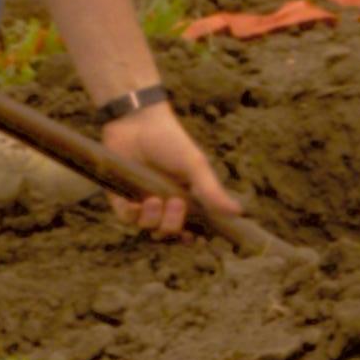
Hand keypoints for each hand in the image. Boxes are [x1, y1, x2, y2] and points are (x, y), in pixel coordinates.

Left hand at [103, 104, 240, 234]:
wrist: (137, 122)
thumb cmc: (170, 140)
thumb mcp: (194, 165)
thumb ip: (211, 190)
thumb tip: (238, 212)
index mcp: (186, 196)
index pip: (191, 227)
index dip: (193, 237)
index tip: (196, 237)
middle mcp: (164, 203)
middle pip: (170, 233)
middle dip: (173, 225)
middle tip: (176, 203)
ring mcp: (143, 202)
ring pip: (148, 229)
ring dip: (153, 220)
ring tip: (154, 200)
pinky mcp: (122, 198)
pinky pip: (127, 219)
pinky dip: (133, 215)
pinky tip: (138, 202)